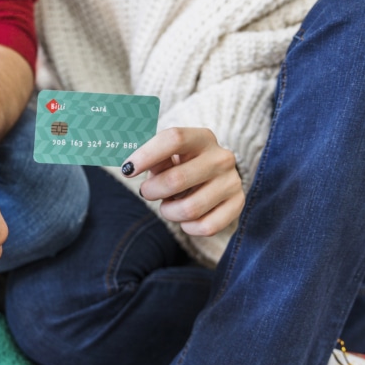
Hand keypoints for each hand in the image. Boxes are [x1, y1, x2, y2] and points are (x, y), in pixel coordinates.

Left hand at [122, 127, 243, 235]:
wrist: (214, 178)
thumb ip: (153, 160)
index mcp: (201, 138)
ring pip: (190, 209)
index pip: (174, 139)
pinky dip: (188, 227)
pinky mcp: (237, 204)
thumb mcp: (167, 157)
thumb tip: (131, 168)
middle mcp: (221, 157)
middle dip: (153, 191)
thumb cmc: (181, 166)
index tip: (127, 170)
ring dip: (169, 212)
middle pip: (177, 179)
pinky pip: (206, 227)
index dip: (146, 155)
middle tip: (147, 192)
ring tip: (169, 205)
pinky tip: (186, 219)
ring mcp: (232, 181)